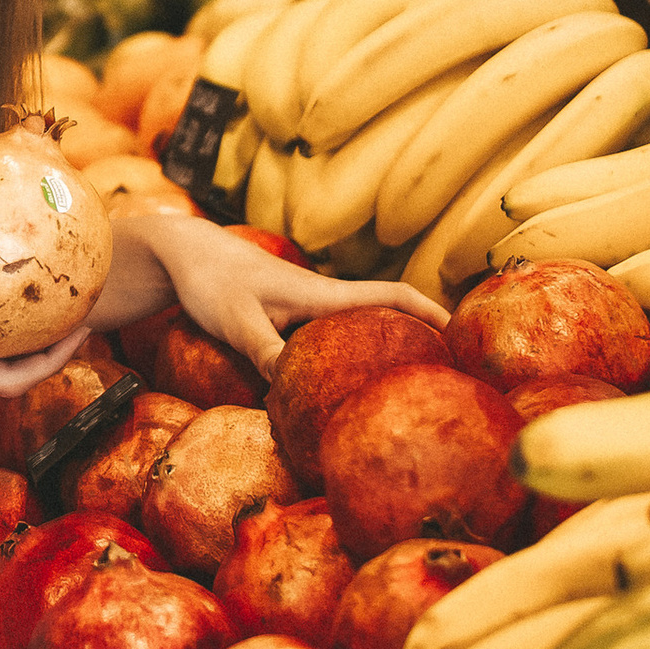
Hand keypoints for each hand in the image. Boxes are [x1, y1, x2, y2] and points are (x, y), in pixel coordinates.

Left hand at [146, 215, 448, 376]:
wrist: (185, 255)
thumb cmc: (211, 282)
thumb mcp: (236, 320)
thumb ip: (264, 352)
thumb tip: (291, 393)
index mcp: (322, 295)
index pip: (392, 296)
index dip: (431, 311)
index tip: (464, 334)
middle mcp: (323, 299)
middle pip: (387, 314)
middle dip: (422, 336)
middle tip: (453, 372)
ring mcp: (308, 307)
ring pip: (360, 326)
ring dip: (388, 345)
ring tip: (412, 382)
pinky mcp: (290, 316)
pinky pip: (333, 336)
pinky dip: (351, 352)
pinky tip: (349, 381)